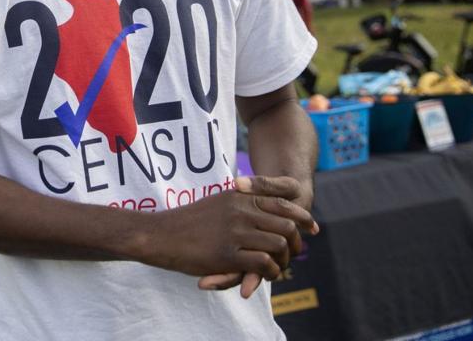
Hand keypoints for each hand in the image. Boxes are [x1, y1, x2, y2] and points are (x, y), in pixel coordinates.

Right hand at [141, 175, 316, 290]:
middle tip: (296, 254)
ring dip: (285, 260)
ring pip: (278, 245)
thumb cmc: (188, 221)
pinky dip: (271, 272)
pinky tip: (267, 275)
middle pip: (285, 226)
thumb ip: (240, 200)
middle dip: (296, 243)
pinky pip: (263, 264)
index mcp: (239, 197)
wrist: (160, 234)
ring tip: (280, 268)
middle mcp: (240, 211)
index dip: (301, 217)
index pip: (282, 204)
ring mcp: (235, 232)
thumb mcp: (219, 201)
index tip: (312, 228)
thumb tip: (259, 201)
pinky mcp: (227, 254)